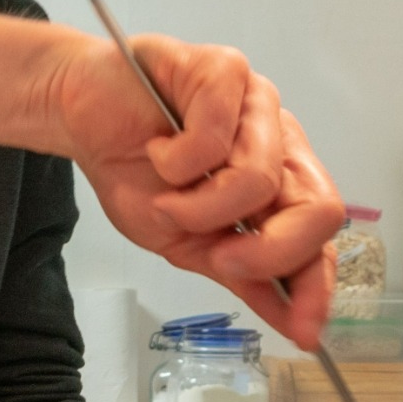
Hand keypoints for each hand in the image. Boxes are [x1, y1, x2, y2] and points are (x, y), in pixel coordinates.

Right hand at [50, 31, 343, 348]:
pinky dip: (176, 160)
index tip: (303, 331)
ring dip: (198, 205)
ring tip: (166, 191)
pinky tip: (158, 148)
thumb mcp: (186, 243)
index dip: (317, 286)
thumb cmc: (134, 170)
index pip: (321, 238)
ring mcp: (260, 103)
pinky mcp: (227, 70)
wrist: (81, 117)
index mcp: (280, 185)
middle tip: (216, 258)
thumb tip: (293, 325)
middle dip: (268, 251)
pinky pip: (216, 137)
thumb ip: (242, 276)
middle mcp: (281, 143)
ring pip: (260, 180)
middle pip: (319, 208)